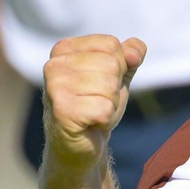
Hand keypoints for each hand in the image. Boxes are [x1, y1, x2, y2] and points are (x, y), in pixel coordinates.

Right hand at [41, 35, 146, 172]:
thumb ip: (130, 55)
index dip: (119, 68)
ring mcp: (55, 87)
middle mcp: (54, 64)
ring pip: (109, 86)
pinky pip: (104, 108)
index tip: (101, 84)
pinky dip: (104, 119)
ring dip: (110, 105)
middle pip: (112, 65)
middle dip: (114, 89)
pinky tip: (90, 124)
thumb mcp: (118, 75)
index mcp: (64, 49)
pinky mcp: (62, 111)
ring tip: (93, 113)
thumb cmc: (96, 105)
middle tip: (96, 102)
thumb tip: (134, 52)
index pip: (111, 45)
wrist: (82, 144)